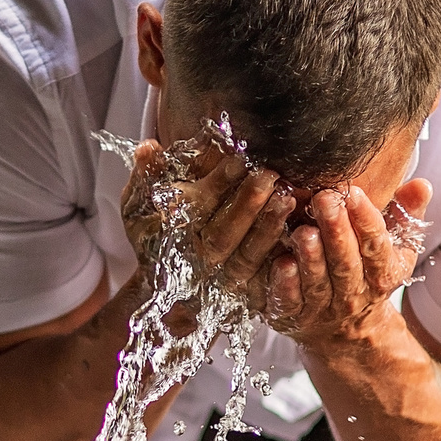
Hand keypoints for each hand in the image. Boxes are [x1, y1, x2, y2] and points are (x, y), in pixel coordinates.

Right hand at [117, 136, 299, 307]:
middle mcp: (197, 258)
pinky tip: (301, 234)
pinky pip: (264, 281)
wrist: (167, 292)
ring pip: (246, 257)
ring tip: (288, 199)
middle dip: (246, 204)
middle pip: (222, 233)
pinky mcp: (244, 293)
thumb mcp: (139, 205)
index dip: (218, 182)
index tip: (239, 159)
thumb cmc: (156, 236)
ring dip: (268, 229)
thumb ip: (146, 175)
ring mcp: (221, 279)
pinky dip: (282, 261)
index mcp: (175, 232)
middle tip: (269, 175)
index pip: (198, 206)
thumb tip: (147, 147)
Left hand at [264, 180, 431, 349]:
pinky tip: (282, 263)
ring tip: (304, 230)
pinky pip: (291, 302)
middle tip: (324, 199)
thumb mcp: (396, 249)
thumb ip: (406, 215)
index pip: (377, 246)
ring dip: (312, 257)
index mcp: (383, 274)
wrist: (346, 331)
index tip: (354, 193)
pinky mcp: (295, 316)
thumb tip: (422, 184)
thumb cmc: (368, 274)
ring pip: (319, 282)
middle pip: (347, 263)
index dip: (367, 220)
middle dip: (337, 231)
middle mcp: (355, 294)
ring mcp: (324, 308)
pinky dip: (286, 285)